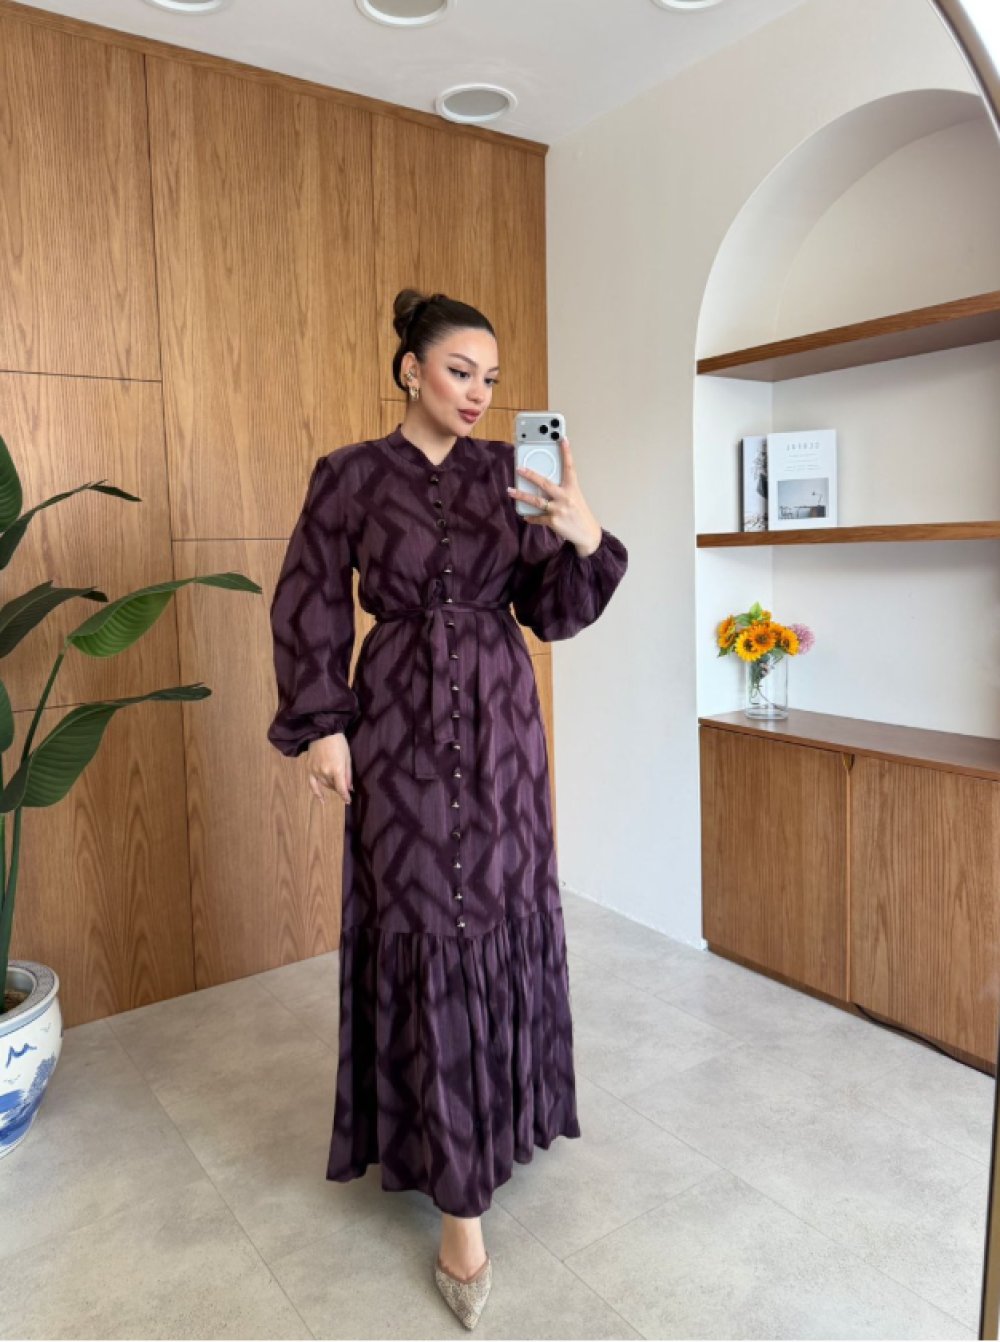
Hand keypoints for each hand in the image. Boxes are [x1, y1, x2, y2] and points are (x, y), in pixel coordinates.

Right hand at [307, 733, 352, 804]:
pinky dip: (317, 793)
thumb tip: (349, 789)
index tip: (349, 801)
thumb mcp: (347, 757)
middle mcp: (325, 773)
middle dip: (339, 787)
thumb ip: (348, 775)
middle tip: (343, 784)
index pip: (341, 788)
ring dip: (331, 786)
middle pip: (333, 786)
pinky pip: (312, 784)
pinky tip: (321, 800)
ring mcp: (316, 771)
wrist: (323, 732)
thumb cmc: (339, 743)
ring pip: (324, 785)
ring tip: (335, 783)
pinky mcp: (309, 769)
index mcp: (336, 769)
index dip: (345, 796)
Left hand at [506, 437, 602, 555]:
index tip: (562, 439)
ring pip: (536, 501)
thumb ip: (563, 490)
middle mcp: (565, 497)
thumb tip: (545, 484)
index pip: (569, 467)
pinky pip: (538, 518)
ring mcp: (559, 509)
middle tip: (519, 469)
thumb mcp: (575, 498)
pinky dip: (531, 517)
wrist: (587, 534)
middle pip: (545, 483)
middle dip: (531, 475)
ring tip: (510, 491)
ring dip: (522, 495)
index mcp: (573, 488)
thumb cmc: (580, 514)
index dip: (566, 453)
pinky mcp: (553, 521)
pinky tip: (525, 516)